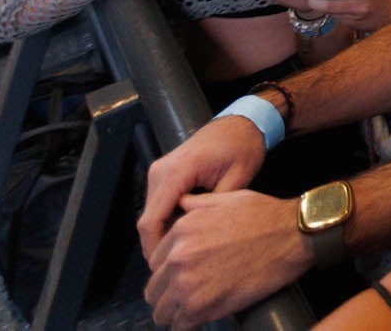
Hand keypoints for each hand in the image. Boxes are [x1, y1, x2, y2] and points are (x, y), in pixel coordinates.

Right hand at [136, 116, 268, 261]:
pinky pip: (159, 204)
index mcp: (177, 171)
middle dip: (158, 245)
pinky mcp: (164, 173)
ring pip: (151, 213)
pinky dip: (167, 220)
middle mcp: (160, 170)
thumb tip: (198, 240)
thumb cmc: (243, 147)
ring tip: (184, 251)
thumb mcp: (237, 180)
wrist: (243, 123)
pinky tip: (186, 231)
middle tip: (178, 265)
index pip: (151, 220)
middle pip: (147, 220)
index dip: (155, 249)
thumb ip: (213, 211)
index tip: (166, 268)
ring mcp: (160, 171)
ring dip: (163, 233)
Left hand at [142, 188, 308, 329]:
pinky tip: (201, 316)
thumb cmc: (265, 217)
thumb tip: (181, 205)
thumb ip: (197, 204)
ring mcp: (187, 285)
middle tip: (186, 295)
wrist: (292, 236)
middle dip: (167, 293)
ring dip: (175, 311)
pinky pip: (179, 325)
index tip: (181, 276)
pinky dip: (187, 323)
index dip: (168, 270)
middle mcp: (178, 258)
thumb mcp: (227, 199)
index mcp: (181, 231)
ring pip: (161, 311)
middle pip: (154, 289)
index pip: (155, 262)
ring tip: (192, 308)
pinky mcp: (202, 307)